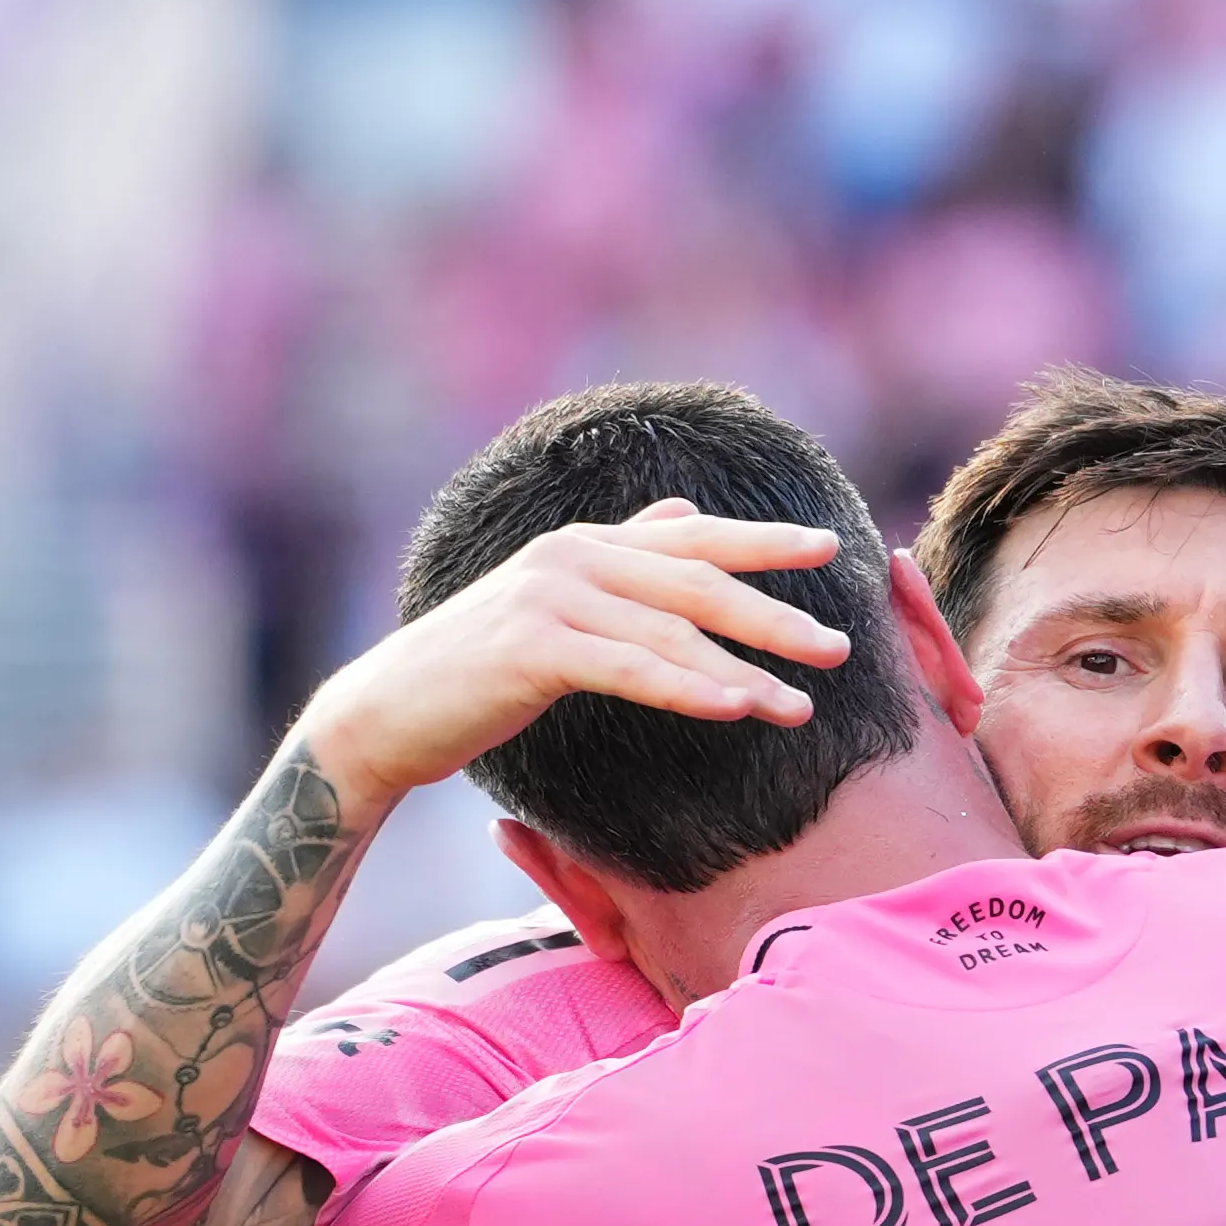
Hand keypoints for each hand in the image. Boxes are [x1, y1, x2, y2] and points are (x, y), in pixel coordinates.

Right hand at [297, 500, 849, 818]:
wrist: (386, 712)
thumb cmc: (477, 670)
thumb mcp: (555, 603)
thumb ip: (622, 558)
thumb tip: (683, 512)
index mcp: (587, 544)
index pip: (692, 538)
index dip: (763, 541)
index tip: (830, 551)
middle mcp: (573, 556)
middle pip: (696, 581)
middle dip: (773, 614)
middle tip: (839, 648)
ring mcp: (550, 596)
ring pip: (672, 631)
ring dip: (743, 670)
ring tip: (800, 705)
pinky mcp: (533, 647)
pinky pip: (630, 669)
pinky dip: (688, 688)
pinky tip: (736, 707)